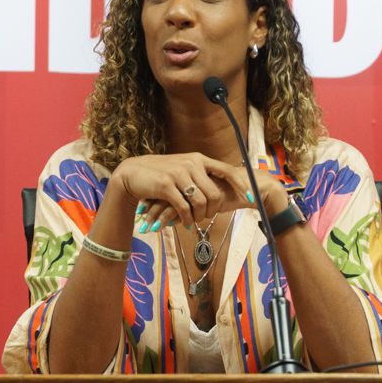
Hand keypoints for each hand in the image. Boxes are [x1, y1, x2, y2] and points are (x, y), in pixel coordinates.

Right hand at [111, 152, 254, 231]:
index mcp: (198, 159)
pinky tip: (185, 223)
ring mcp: (179, 174)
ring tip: (194, 220)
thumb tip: (219, 188)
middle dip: (214, 210)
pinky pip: (185, 208)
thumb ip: (199, 176)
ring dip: (200, 216)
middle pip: (216, 193)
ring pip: (201, 203)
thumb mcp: (182, 170)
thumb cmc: (159, 174)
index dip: (240, 185)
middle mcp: (191, 163)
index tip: (249, 197)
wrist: (132, 174)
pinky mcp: (166, 186)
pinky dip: (187, 219)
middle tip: (206, 217)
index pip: (227, 171)